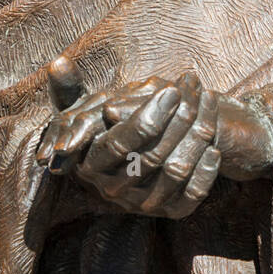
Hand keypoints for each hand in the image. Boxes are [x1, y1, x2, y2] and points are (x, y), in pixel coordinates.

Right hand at [36, 61, 272, 219]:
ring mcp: (144, 204)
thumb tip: (57, 62)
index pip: (118, 145)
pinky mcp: (172, 212)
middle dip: (180, 119)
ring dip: (198, 135)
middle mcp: (115, 190)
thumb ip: (70, 89)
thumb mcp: (85, 108)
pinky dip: (206, 171)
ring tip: (209, 101)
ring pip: (176, 172)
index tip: (170, 90)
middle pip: (152, 157)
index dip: (145, 118)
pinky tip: (214, 147)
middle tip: (196, 89)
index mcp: (92, 165)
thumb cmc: (108, 126)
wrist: (140, 158)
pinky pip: (193, 195)